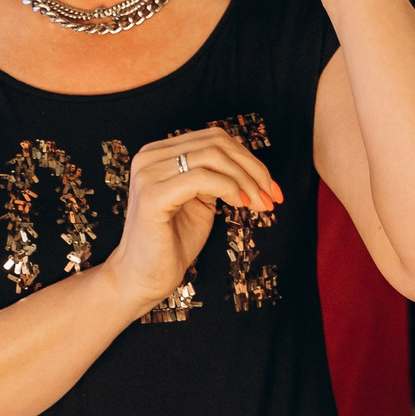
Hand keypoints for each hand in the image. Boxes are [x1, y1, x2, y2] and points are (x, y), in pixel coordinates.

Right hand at [100, 128, 282, 318]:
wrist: (143, 278)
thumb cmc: (172, 243)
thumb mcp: (200, 201)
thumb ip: (216, 176)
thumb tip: (252, 166)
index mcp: (159, 154)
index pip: (213, 138)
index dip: (248, 158)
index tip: (270, 186)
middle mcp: (149, 157)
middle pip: (217, 142)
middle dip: (253, 168)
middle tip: (271, 195)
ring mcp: (148, 175)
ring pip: (213, 156)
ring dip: (246, 179)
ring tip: (259, 204)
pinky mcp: (152, 196)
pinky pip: (202, 178)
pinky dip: (230, 188)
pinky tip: (241, 205)